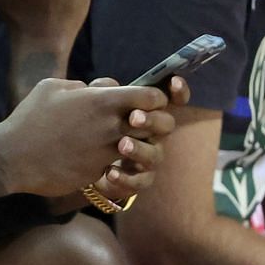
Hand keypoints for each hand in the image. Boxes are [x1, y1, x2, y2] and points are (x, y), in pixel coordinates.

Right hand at [0, 77, 170, 197]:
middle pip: (160, 125)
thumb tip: (93, 89)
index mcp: (103, 101)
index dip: (154, 99)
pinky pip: (119, 166)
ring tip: (118, 142)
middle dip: (156, 124)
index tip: (144, 103)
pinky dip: (113, 162)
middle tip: (140, 125)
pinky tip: (93, 158)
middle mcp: (112, 126)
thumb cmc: (28, 119)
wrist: (11, 158)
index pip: (152, 97)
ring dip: (137, 145)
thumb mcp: (50, 87)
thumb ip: (79, 85)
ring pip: (143, 148)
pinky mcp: (99, 172)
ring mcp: (108, 151)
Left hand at [86, 73, 191, 205]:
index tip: (174, 82)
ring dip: (139, 149)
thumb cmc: (98, 128)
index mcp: (147, 113)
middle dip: (152, 120)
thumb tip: (101, 85)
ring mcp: (148, 158)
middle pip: (166, 125)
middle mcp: (153, 134)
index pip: (170, 100)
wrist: (85, 163)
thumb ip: (102, 93)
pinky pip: (140, 182)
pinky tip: (110, 172)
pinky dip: (126, 178)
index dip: (178, 92)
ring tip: (122, 145)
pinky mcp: (138, 180)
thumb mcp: (99, 107)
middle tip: (134, 117)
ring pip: (155, 155)